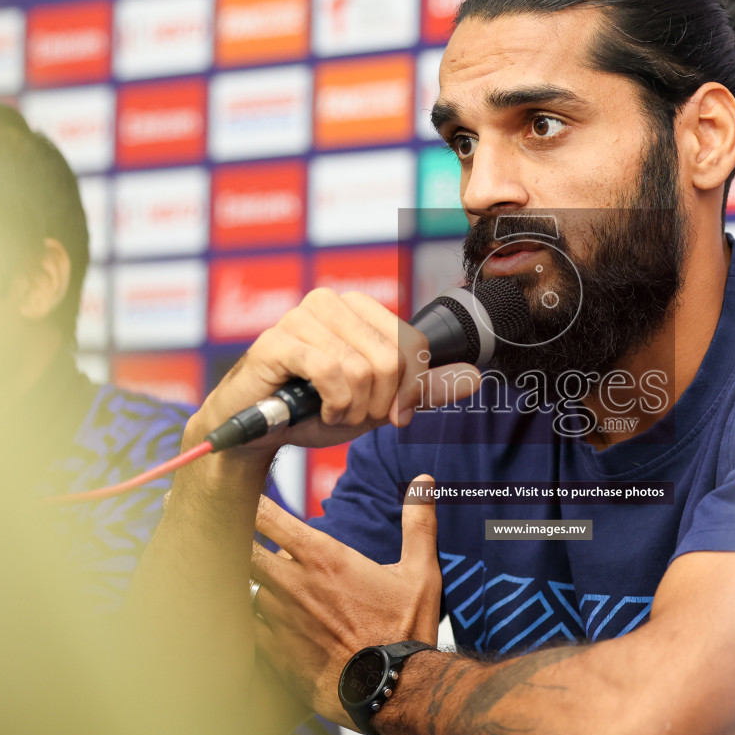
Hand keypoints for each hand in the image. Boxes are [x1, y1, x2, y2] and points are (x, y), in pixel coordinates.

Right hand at [182, 288, 482, 461]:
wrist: (258, 432)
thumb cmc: (316, 409)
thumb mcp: (379, 402)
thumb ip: (424, 389)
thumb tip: (476, 378)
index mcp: (359, 308)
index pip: (411, 343)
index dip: (408, 389)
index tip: (390, 413)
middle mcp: (331, 303)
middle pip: (390, 358)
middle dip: (378, 403)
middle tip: (353, 414)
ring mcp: (301, 317)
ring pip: (362, 368)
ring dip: (352, 408)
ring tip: (331, 412)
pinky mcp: (276, 341)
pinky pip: (331, 373)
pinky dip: (331, 404)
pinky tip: (315, 410)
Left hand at [248, 475, 442, 725]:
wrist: (393, 691)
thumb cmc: (405, 631)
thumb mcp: (421, 572)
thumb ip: (418, 522)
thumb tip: (424, 481)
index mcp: (322, 558)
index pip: (266, 515)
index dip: (250, 502)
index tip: (244, 496)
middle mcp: (292, 584)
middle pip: (240, 549)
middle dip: (239, 543)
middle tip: (243, 541)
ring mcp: (278, 620)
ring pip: (247, 591)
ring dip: (255, 588)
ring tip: (270, 593)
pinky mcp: (272, 652)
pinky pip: (248, 629)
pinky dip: (254, 625)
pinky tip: (269, 629)